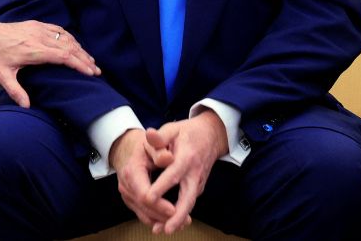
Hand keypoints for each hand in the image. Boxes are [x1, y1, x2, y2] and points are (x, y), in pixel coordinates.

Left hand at [0, 16, 99, 107]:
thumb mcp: (2, 75)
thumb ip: (15, 91)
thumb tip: (26, 106)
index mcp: (33, 50)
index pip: (63, 56)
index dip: (79, 64)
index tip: (90, 72)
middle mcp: (38, 37)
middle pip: (69, 47)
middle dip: (85, 59)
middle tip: (97, 70)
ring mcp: (38, 29)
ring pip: (65, 37)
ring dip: (79, 48)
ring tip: (90, 60)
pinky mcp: (36, 24)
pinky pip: (58, 29)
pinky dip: (69, 37)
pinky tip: (75, 45)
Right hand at [110, 129, 174, 227]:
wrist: (128, 150)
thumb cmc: (144, 147)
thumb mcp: (152, 144)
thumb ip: (159, 150)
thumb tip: (168, 157)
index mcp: (132, 172)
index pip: (144, 195)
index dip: (160, 204)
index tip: (175, 209)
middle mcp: (126, 185)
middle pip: (145, 208)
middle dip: (164, 216)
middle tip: (186, 221)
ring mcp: (127, 195)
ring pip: (144, 214)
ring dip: (163, 221)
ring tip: (183, 223)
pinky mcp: (131, 200)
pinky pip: (143, 215)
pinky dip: (157, 220)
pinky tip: (172, 221)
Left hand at [142, 110, 228, 233]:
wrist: (211, 136)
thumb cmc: (187, 132)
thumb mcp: (172, 129)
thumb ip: (160, 137)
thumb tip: (149, 134)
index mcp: (186, 157)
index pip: (173, 174)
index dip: (161, 187)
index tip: (149, 198)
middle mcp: (194, 173)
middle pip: (188, 197)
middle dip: (177, 214)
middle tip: (166, 229)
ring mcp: (198, 182)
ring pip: (189, 203)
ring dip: (178, 219)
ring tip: (163, 230)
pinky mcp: (197, 187)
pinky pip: (188, 202)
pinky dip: (180, 214)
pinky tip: (168, 224)